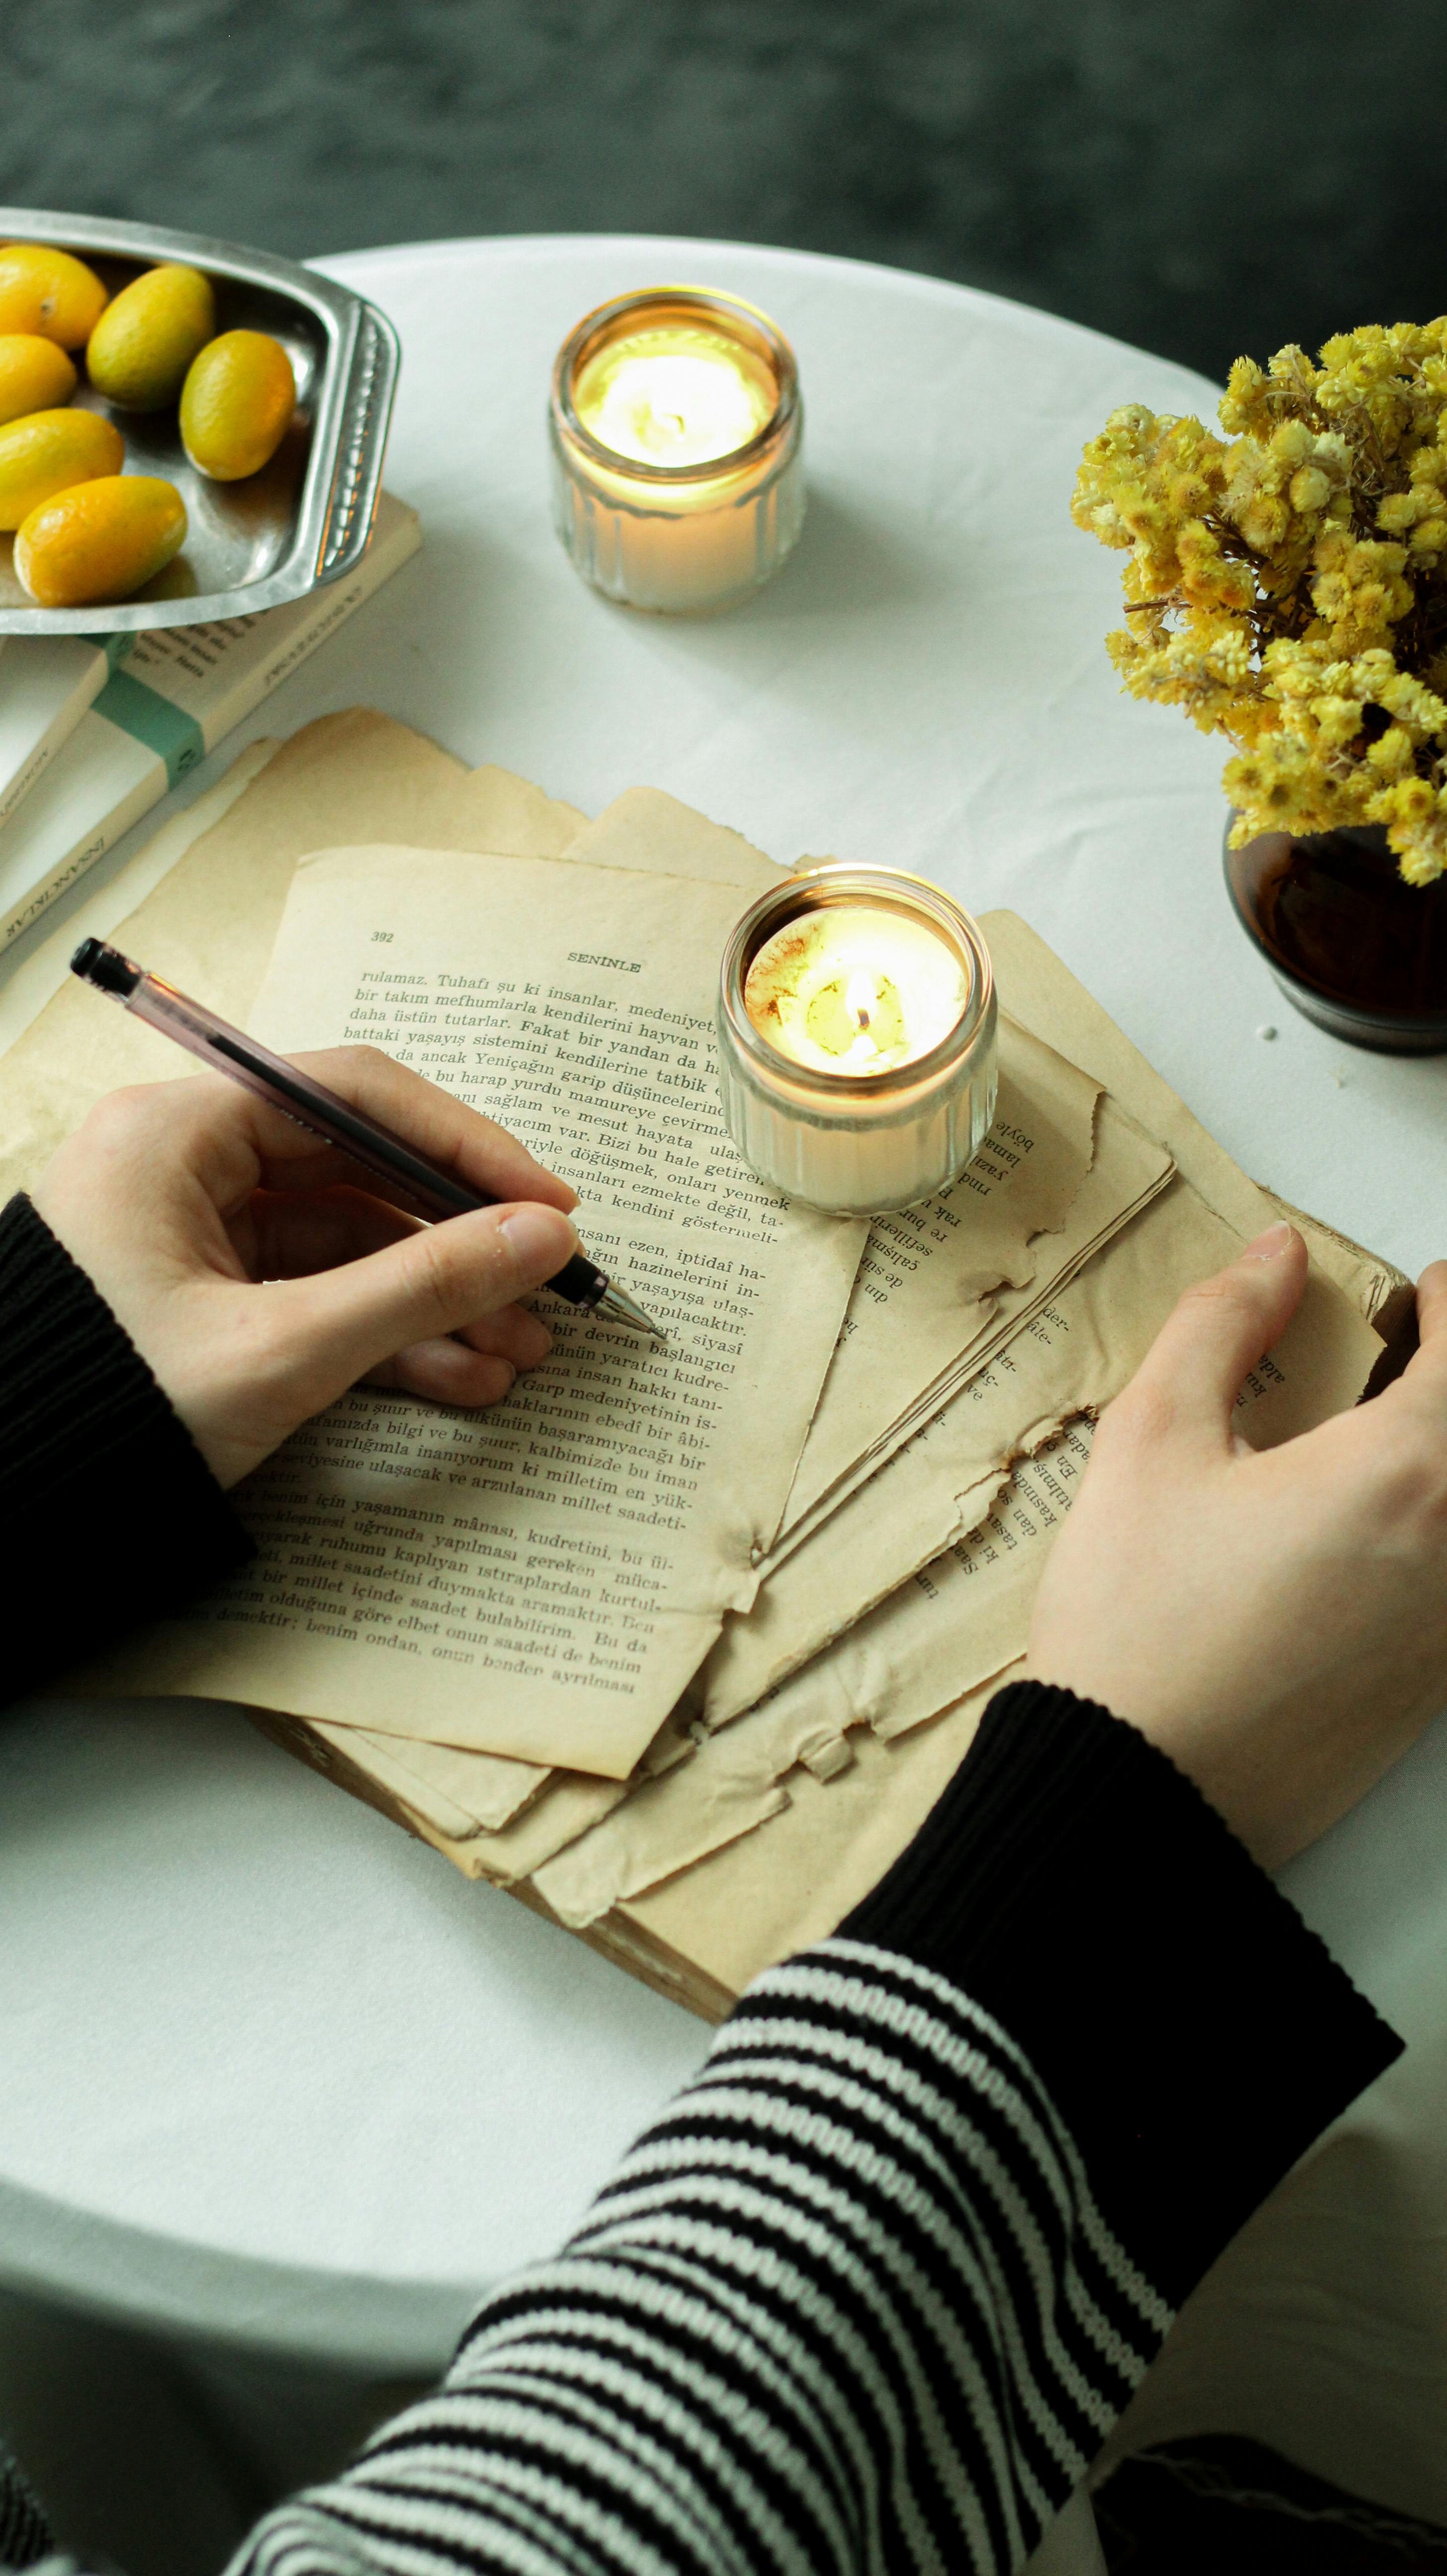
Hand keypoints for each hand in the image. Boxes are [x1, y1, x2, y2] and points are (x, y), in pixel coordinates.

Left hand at [32, 1047, 579, 1490]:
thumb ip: (423, 1285)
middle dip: (461, 1243)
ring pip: (350, 1246)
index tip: (546, 1201)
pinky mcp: (206, 1302)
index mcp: (173, 1133)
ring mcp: (193, 1237)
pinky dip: (389, 1335)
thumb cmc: (114, 1412)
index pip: (353, 1095)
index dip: (464, 1145)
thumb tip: (542, 1237)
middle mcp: (181, 1165)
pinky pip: (319, 1298)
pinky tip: (462, 1376)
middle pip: (360, 1173)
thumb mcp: (286, 1347)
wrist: (9, 1516)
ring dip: (438, 1301)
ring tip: (518, 1354)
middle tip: (547, 1288)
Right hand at [1024, 1220, 1446, 1867]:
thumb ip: (1216, 1325)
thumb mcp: (1148, 1444)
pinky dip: (1434, 1527)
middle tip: (1401, 1355)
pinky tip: (1363, 1532)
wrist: (1138, 1798)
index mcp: (1401, 1471)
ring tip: (1376, 1441)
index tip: (1422, 1288)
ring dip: (1442, 1458)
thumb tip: (1274, 1254)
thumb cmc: (1136, 1624)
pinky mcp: (1437, 1688)